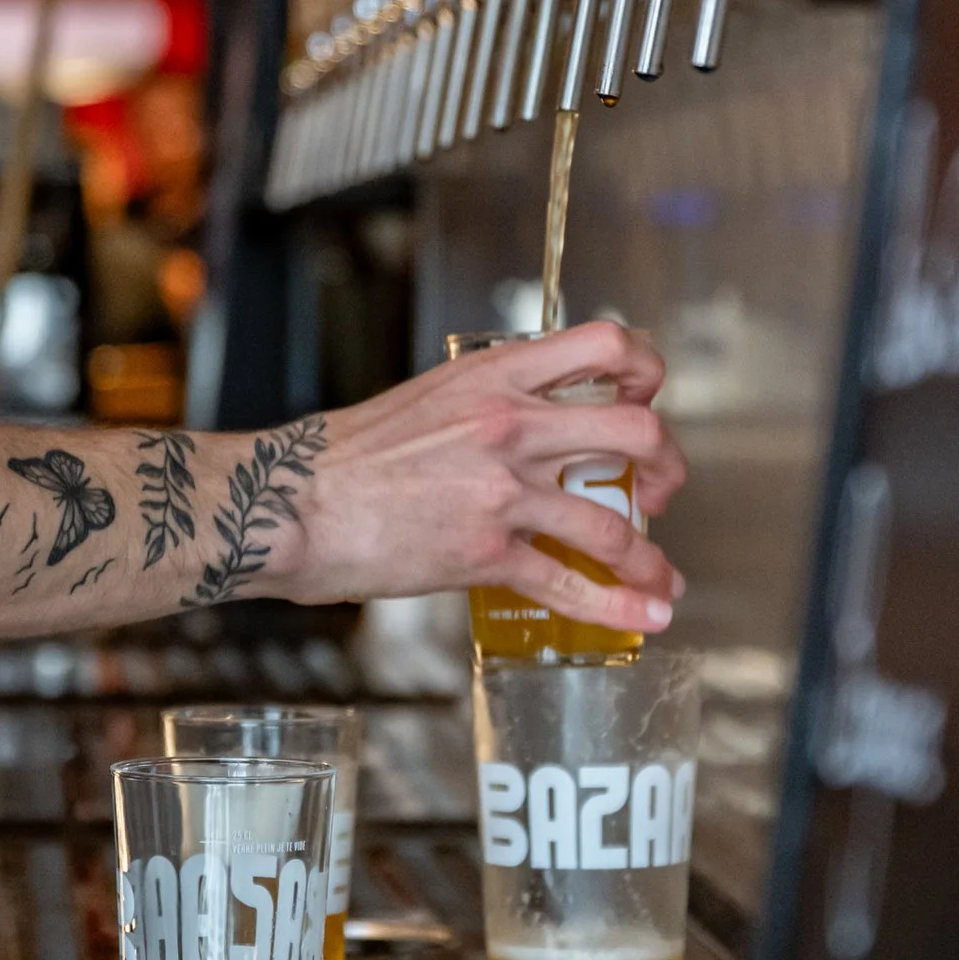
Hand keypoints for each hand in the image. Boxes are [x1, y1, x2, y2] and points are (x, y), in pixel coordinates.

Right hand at [274, 323, 688, 633]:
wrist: (290, 503)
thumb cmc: (346, 456)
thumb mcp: (429, 399)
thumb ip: (488, 404)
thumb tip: (530, 425)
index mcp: (495, 376)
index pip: (603, 344)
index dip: (644, 370)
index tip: (646, 398)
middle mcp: (510, 425)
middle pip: (635, 430)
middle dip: (668, 465)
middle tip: (663, 489)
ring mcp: (501, 490)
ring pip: (614, 520)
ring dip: (650, 554)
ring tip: (661, 573)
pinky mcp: (486, 553)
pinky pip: (570, 582)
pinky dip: (620, 604)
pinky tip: (644, 615)